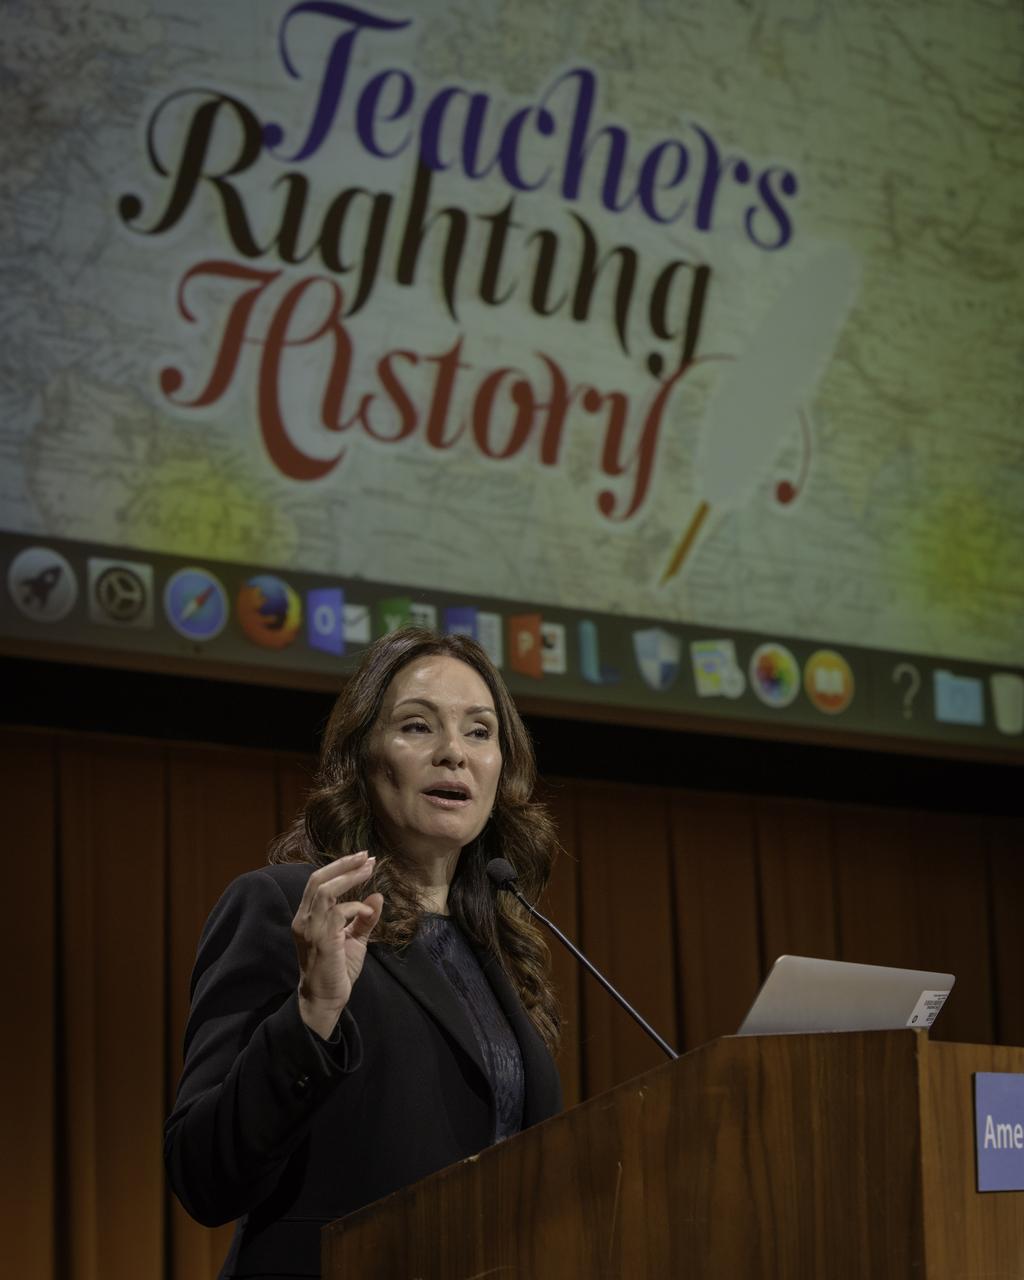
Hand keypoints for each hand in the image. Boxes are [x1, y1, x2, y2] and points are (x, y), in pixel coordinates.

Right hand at [292, 851, 383, 1037]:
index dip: (339, 867)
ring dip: (348, 877)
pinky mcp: (321, 940)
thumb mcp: (355, 940)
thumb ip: (364, 919)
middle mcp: (303, 919)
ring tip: (368, 869)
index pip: (318, 881)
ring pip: (324, 890)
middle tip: (367, 856)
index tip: (363, 859)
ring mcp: (310, 929)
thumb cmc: (337, 971)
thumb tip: (378, 895)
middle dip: (343, 864)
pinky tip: (367, 911)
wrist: (325, 1000)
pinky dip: (354, 906)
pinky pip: (337, 912)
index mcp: (307, 917)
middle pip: (318, 879)